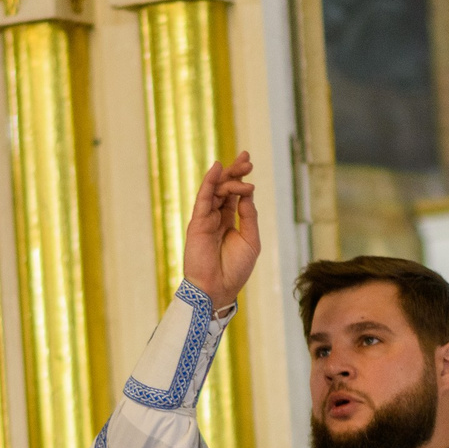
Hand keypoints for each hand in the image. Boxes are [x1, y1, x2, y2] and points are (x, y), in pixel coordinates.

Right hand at [183, 151, 260, 308]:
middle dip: (235, 172)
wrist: (218, 288)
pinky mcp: (197, 222)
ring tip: (243, 166)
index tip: (249, 163)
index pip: (234, 194)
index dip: (241, 178)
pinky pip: (203, 198)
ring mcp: (205, 219)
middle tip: (247, 159)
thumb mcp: (250, 240)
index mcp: (228, 221)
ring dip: (229, 177)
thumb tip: (247, 193)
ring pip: (216, 190)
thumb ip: (248, 217)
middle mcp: (216, 217)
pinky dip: (209, 182)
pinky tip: (217, 168)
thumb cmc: (235, 269)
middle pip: (224, 188)